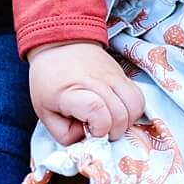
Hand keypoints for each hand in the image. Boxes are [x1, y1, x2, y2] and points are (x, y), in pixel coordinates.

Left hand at [28, 40, 145, 145]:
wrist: (60, 42)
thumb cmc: (49, 80)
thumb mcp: (44, 111)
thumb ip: (63, 134)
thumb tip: (87, 141)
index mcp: (72, 91)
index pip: (98, 112)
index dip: (99, 129)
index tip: (90, 132)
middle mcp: (97, 82)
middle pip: (120, 115)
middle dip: (113, 132)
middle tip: (99, 132)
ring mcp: (113, 76)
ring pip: (135, 106)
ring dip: (126, 122)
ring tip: (111, 123)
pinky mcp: (123, 74)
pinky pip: (139, 97)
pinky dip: (133, 110)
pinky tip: (118, 112)